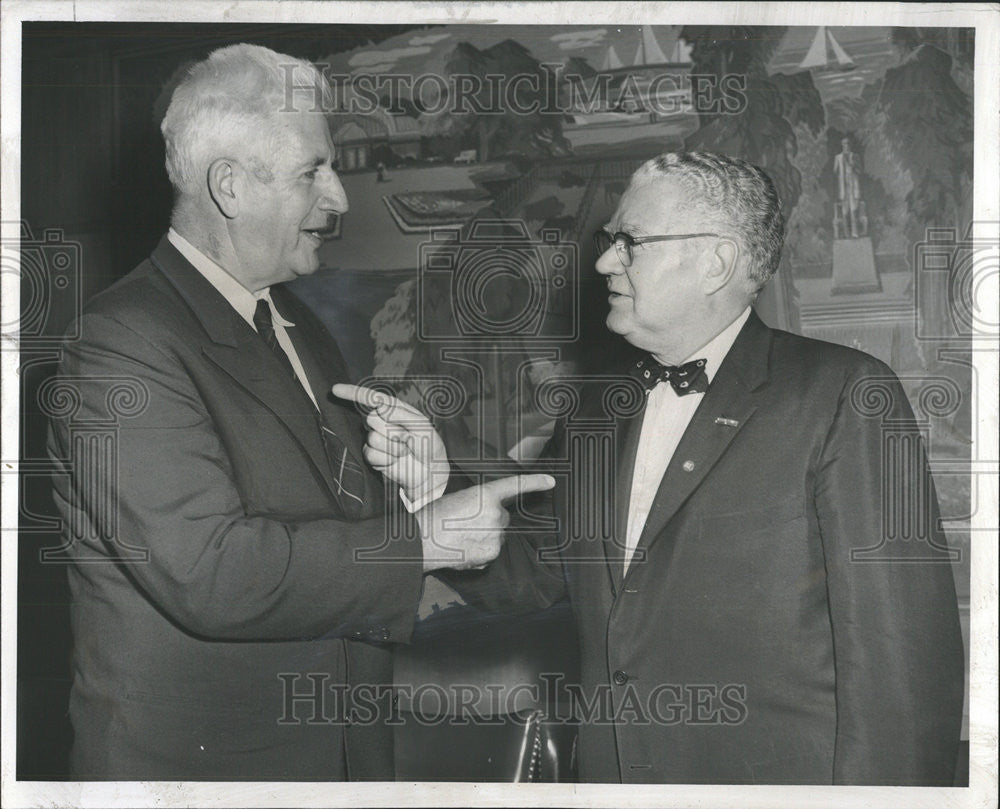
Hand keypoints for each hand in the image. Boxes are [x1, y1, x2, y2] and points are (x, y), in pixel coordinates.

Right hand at [332, 383, 448, 503]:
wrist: (428, 473)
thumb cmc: (429, 447)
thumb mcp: (423, 427)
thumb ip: (402, 415)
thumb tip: (380, 408)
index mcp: (394, 410)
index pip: (370, 398)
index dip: (352, 393)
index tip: (335, 389)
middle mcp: (382, 421)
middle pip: (371, 419)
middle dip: (392, 431)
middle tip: (407, 439)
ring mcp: (376, 438)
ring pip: (372, 438)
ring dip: (392, 447)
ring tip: (404, 450)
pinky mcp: (373, 455)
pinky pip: (370, 454)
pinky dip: (386, 459)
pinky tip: (395, 460)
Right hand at [415, 474, 555, 571]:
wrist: (421, 540)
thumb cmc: (433, 517)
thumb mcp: (458, 498)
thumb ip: (479, 503)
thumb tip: (488, 516)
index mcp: (485, 494)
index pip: (515, 486)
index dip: (535, 482)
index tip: (551, 481)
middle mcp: (495, 513)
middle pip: (502, 516)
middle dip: (489, 519)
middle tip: (465, 522)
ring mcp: (495, 535)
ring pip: (498, 535)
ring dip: (486, 535)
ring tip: (461, 536)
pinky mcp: (491, 553)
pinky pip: (492, 551)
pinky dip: (482, 551)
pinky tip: (464, 548)